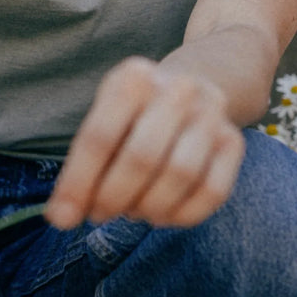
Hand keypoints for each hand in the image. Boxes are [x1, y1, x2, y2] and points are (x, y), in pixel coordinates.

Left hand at [45, 57, 244, 229]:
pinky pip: (212, 191)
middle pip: (141, 158)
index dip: (78, 183)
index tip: (62, 218)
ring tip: (131, 211)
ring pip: (179, 176)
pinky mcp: (234, 141)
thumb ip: (81, 167)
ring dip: (148, 207)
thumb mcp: (104, 120)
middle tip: (100, 214)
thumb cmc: (135, 115)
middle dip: (113, 198)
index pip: (99, 137)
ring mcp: (211, 114)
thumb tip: (62, 217)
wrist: (195, 85)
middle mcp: (178, 89)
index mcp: (134, 78)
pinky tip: (162, 216)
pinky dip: (182, 215)